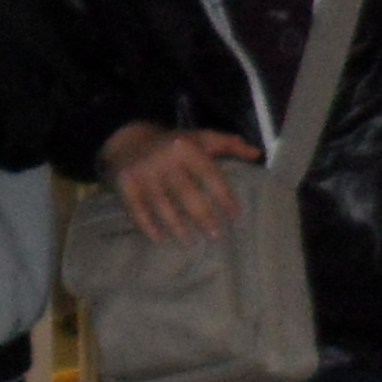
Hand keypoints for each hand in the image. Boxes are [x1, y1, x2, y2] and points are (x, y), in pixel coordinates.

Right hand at [97, 121, 263, 242]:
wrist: (127, 138)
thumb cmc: (173, 144)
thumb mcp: (200, 138)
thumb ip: (228, 144)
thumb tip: (256, 154)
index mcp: (185, 147)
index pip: (209, 175)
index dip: (224, 196)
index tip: (235, 215)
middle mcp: (163, 159)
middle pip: (186, 193)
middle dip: (202, 217)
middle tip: (215, 235)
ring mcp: (142, 172)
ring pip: (162, 205)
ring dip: (177, 227)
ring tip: (190, 243)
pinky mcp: (125, 184)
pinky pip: (137, 209)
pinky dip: (147, 225)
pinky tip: (158, 238)